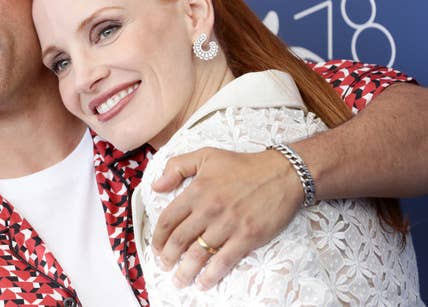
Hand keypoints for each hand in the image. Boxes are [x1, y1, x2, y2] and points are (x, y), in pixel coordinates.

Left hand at [151, 146, 302, 289]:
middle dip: (168, 258)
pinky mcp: (247, 237)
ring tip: (179, 281)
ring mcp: (227, 225)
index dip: (158, 237)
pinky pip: (224, 261)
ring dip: (185, 271)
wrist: (282, 173)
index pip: (168, 219)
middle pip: (180, 240)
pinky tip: (204, 283)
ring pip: (198, 254)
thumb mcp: (206, 155)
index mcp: (196, 191)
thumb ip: (177, 167)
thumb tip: (156, 186)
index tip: (156, 248)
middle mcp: (208, 209)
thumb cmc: (243, 165)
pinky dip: (211, 275)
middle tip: (164, 267)